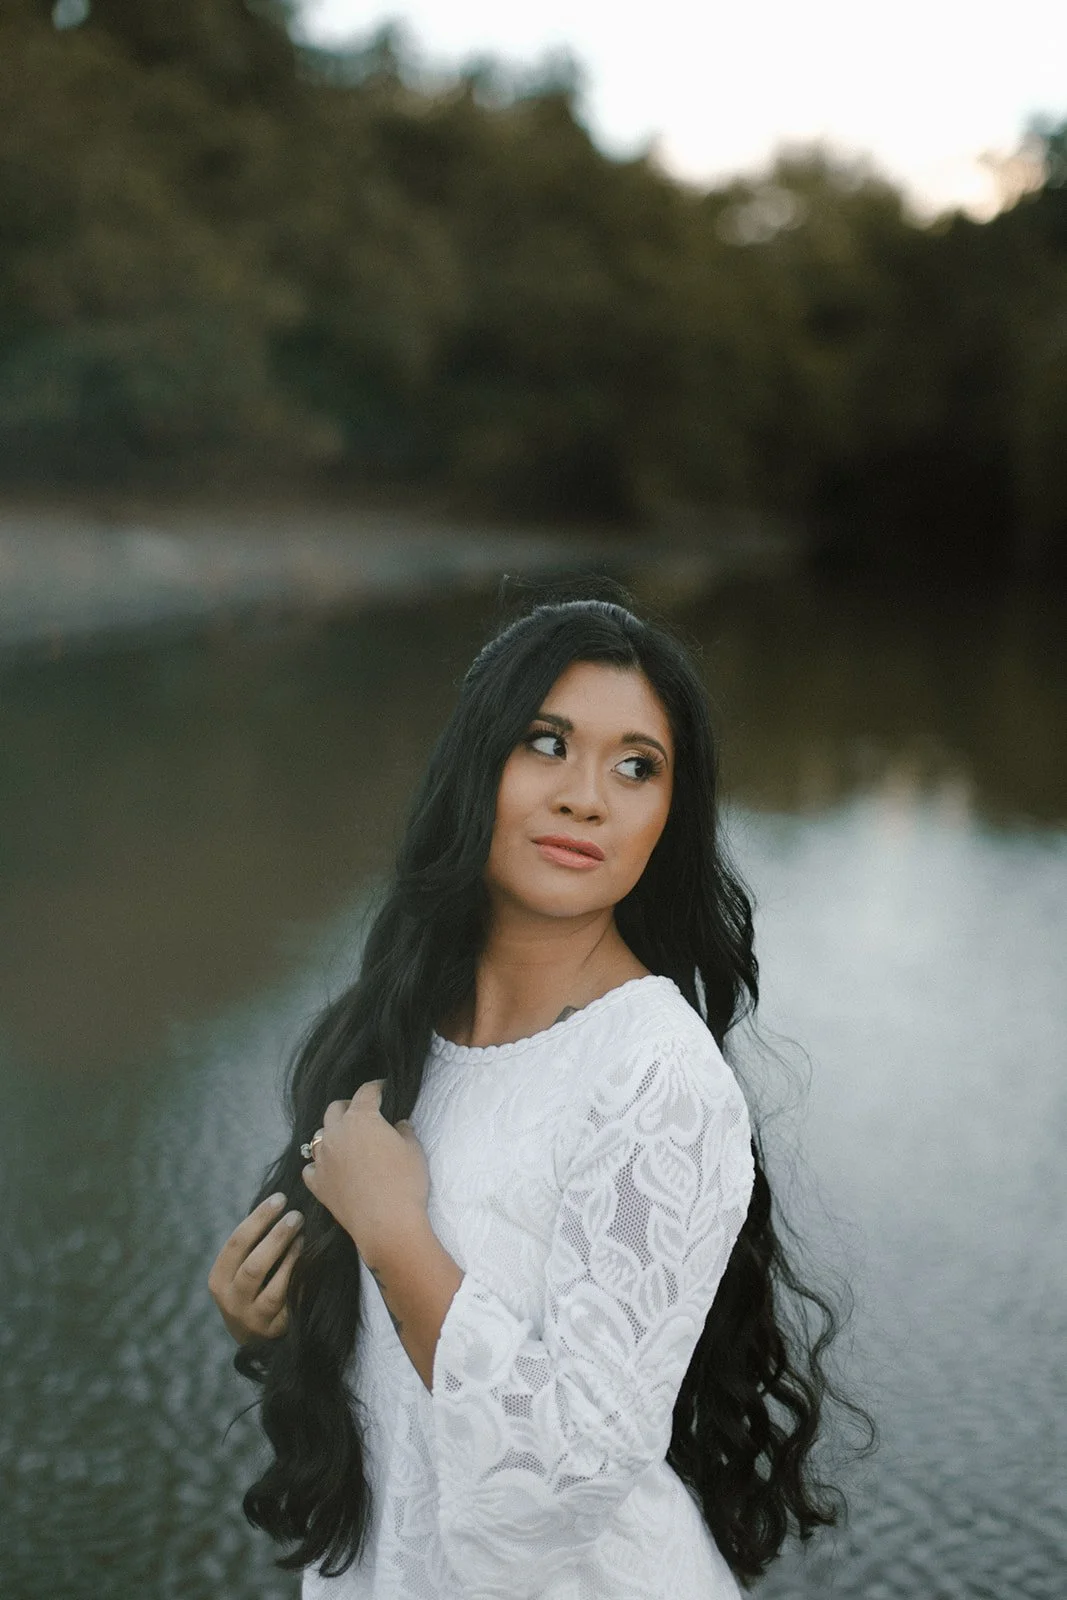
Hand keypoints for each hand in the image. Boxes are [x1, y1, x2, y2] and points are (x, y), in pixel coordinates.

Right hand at [208, 1193, 303, 1344]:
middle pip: (254, 1266)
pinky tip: (315, 1264)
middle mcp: (232, 1301)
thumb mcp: (240, 1268)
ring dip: (293, 1260)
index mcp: (219, 1280)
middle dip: (277, 1238)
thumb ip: (253, 1242)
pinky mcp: (276, 1331)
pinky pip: (294, 1305)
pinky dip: (304, 1283)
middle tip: (297, 1216)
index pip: (236, 1244)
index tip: (280, 1198)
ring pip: (276, 1289)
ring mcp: (254, 1319)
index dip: (259, 1219)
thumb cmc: (252, 1286)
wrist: (254, 1336)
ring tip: (305, 1237)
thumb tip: (281, 1200)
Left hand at [301, 1080, 428, 1263]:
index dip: (376, 1087)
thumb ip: (404, 1131)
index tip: (382, 1088)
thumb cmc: (405, 1182)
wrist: (386, 1224)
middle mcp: (336, 1134)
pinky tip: (330, 1169)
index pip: (366, 1092)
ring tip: (345, 1142)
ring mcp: (323, 1159)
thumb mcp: (413, 1150)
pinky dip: (320, 1165)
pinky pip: (312, 1168)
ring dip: (331, 1134)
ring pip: (319, 1137)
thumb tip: (398, 1124)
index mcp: (361, 1119)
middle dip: (348, 1106)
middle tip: (362, 1112)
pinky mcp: (317, 1184)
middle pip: (335, 1109)